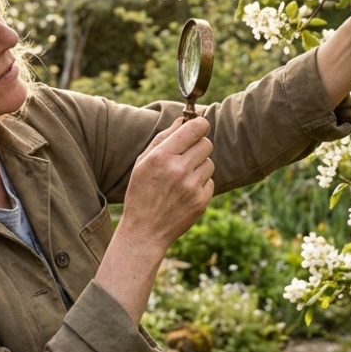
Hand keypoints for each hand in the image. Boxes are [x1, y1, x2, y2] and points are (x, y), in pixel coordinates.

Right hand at [118, 116, 214, 251]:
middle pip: (206, 143)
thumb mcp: (143, 162)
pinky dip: (200, 184)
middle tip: (187, 156)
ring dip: (199, 166)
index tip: (198, 127)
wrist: (144, 231)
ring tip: (182, 178)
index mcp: (161, 156)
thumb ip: (163, 138)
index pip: (195, 128)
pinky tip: (184, 193)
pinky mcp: (201, 201)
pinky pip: (210, 181)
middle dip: (199, 146)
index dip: (200, 125)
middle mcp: (178, 170)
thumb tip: (183, 120)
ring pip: (210, 163)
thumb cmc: (141, 192)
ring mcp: (191, 187)